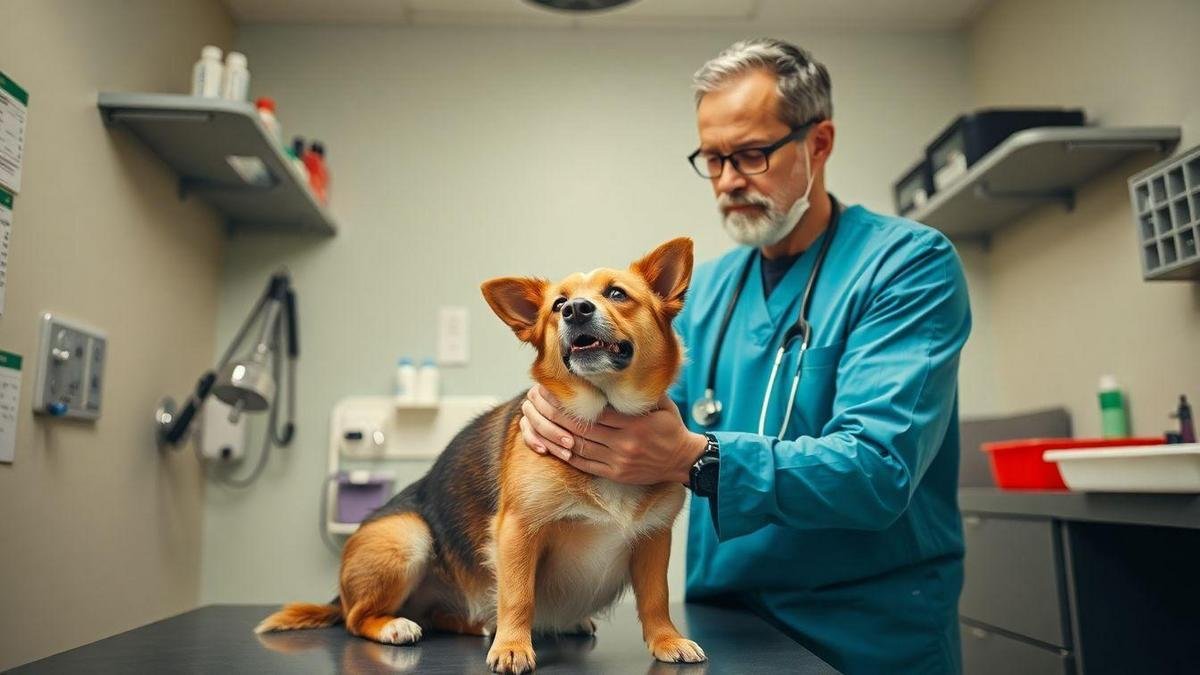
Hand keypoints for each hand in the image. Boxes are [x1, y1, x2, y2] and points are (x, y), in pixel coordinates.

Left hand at [518, 385, 707, 484]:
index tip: (552, 387)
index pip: (594, 410)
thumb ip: (637, 389)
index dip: (569, 400)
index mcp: (635, 423)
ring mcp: (618, 461)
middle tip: (534, 399)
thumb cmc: (669, 426)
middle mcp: (624, 443)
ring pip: (576, 446)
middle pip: (580, 428)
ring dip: (551, 433)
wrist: (683, 460)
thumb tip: (615, 366)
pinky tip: (548, 442)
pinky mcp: (614, 474)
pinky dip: (563, 453)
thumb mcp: (660, 402)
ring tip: (534, 418)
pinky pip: (582, 464)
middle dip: (552, 413)